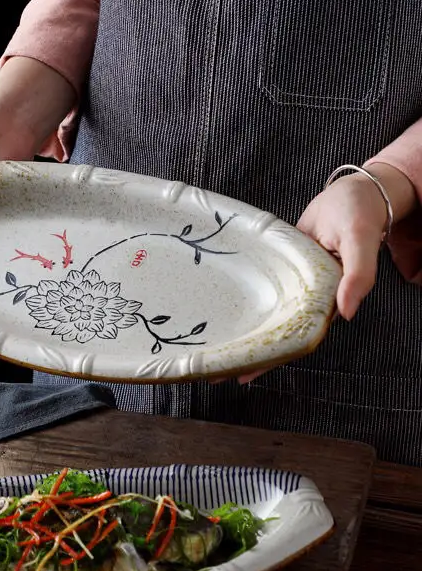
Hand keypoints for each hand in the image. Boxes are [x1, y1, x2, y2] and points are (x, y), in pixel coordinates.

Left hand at [232, 163, 411, 384]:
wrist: (353, 194)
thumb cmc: (359, 214)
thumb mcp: (360, 241)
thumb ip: (358, 275)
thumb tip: (347, 312)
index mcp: (325, 302)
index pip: (293, 341)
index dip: (269, 360)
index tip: (242, 376)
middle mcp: (306, 300)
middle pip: (273, 335)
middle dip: (245, 355)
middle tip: (210, 372)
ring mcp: (292, 286)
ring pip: (264, 317)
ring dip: (242, 333)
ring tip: (211, 350)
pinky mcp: (281, 270)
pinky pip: (262, 291)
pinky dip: (246, 303)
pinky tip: (226, 312)